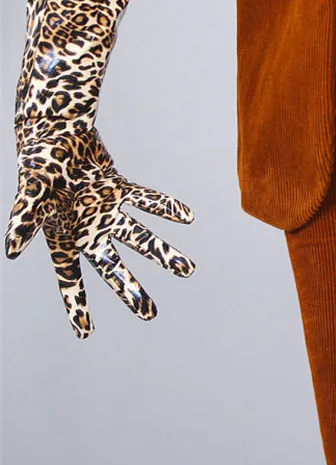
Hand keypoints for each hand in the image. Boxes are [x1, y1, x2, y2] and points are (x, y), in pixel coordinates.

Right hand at [5, 122, 194, 338]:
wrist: (53, 130)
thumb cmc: (37, 163)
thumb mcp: (30, 193)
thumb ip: (23, 220)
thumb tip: (10, 249)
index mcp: (62, 236)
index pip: (69, 278)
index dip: (76, 305)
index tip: (85, 334)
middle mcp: (87, 228)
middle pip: (112, 266)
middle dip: (130, 291)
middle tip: (150, 314)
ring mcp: (105, 211)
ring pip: (138, 237)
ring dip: (162, 252)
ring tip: (188, 270)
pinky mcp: (118, 189)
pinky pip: (146, 201)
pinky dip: (165, 208)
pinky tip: (187, 217)